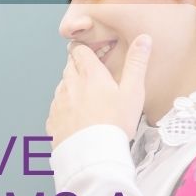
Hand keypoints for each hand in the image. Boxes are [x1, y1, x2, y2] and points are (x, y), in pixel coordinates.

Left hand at [46, 34, 151, 148]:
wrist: (92, 155)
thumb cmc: (114, 125)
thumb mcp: (133, 91)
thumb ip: (137, 63)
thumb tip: (143, 40)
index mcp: (89, 75)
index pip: (80, 50)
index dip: (85, 49)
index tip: (92, 53)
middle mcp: (69, 85)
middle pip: (69, 66)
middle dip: (79, 66)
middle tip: (93, 76)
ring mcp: (58, 103)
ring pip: (62, 86)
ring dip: (71, 87)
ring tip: (87, 100)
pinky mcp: (52, 120)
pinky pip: (56, 108)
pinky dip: (65, 108)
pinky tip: (77, 117)